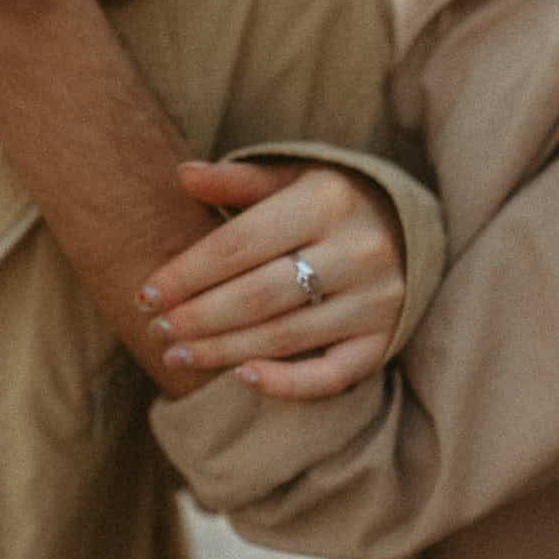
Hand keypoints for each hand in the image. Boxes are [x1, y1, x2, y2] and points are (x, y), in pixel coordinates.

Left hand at [138, 159, 405, 399]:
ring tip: (177, 355)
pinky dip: (287, 383)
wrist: (414, 226)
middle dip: (198, 318)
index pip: (238, 245)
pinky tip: (243, 378)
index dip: (186, 273)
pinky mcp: (385, 339)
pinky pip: (333, 374)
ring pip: (285, 337)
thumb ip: (239, 180)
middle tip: (157, 330)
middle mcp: (356, 252)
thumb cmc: (333, 199)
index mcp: (326, 201)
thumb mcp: (293, 176)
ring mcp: (375, 301)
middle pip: (257, 296)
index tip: (145, 294)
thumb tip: (183, 175)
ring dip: (223, 351)